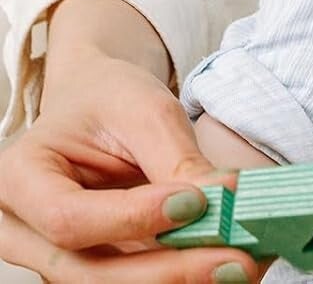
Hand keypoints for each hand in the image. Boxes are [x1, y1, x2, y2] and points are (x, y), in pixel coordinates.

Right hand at [0, 46, 266, 282]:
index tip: (195, 203)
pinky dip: (179, 276)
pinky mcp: (91, 268)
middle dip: (167, 271)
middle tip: (234, 260)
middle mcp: (24, 233)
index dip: (131, 218)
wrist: (94, 104)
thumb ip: (176, 157)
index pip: (68, 218)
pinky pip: (132, 283)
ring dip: (178, 280)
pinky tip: (223, 264)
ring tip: (239, 265)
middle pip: (88, 273)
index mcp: (21, 179)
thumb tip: (227, 198)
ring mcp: (54, 258)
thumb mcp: (142, 108)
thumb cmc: (108, 98)